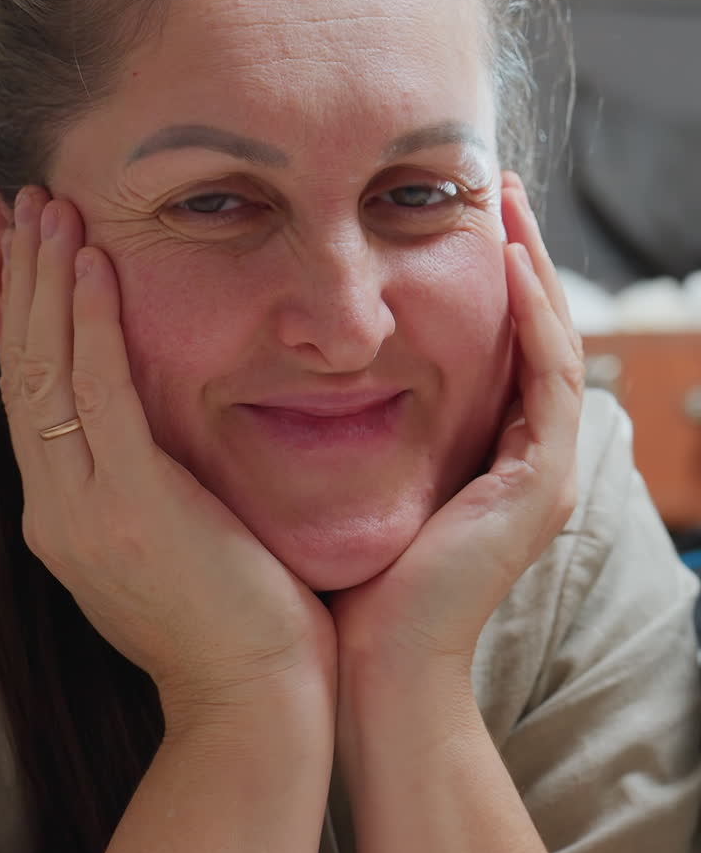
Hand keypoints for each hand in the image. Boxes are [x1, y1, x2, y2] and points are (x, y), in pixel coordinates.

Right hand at [0, 188, 335, 729]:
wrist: (254, 699)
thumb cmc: (229, 615)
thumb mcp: (165, 536)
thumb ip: (138, 475)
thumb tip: (142, 419)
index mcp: (63, 511)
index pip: (24, 392)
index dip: (13, 315)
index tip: (10, 249)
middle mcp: (55, 506)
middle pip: (19, 368)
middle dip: (17, 279)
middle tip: (18, 201)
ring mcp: (83, 508)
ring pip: (44, 370)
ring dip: (45, 282)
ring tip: (46, 208)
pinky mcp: (132, 505)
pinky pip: (100, 394)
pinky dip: (91, 324)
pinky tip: (92, 266)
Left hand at [330, 171, 583, 680]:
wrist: (371, 669)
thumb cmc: (351, 582)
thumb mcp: (357, 480)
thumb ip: (358, 425)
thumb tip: (304, 362)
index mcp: (488, 456)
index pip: (499, 344)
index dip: (488, 277)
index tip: (458, 213)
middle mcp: (527, 458)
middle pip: (532, 332)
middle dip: (519, 253)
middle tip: (494, 183)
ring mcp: (542, 472)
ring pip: (549, 342)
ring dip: (532, 266)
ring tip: (507, 199)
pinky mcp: (542, 484)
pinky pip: (546, 380)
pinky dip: (534, 319)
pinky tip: (509, 263)